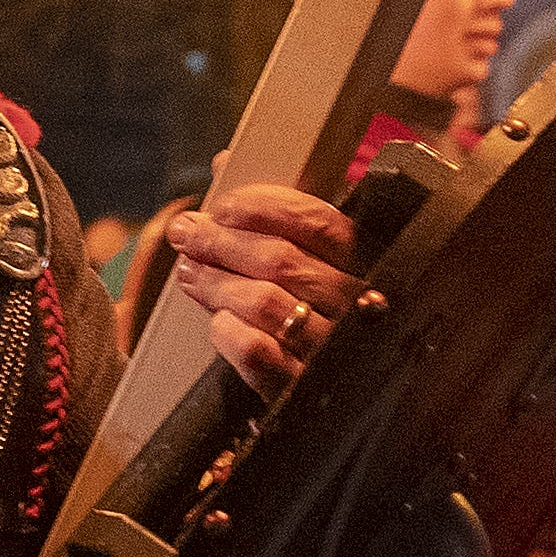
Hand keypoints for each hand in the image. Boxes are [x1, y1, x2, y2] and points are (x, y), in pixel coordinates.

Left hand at [167, 183, 363, 391]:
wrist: (346, 393)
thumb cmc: (326, 307)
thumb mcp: (317, 254)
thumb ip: (276, 210)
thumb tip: (225, 163)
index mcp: (369, 262)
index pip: (318, 222)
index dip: (263, 208)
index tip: (222, 207)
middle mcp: (357, 305)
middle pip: (282, 261)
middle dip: (221, 242)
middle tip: (186, 234)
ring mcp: (335, 351)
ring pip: (267, 304)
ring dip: (216, 283)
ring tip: (191, 272)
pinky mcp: (305, 390)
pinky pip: (261, 356)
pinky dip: (231, 334)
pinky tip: (219, 322)